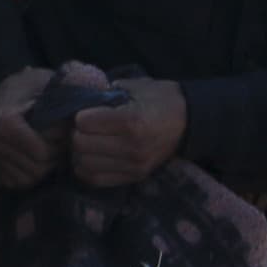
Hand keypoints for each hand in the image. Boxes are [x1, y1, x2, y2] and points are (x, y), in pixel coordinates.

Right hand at [0, 66, 62, 186]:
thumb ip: (69, 96)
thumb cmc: (35, 89)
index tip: (62, 132)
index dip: (58, 146)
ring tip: (48, 149)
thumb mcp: (52, 87)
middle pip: (37, 169)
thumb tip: (86, 110)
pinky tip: (36, 158)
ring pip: (29, 179)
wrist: (10, 92)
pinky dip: (31, 174)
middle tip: (58, 143)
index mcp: (5, 124)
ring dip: (43, 168)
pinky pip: (19, 183)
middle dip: (53, 158)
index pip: (42, 154)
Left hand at [69, 76, 186, 188]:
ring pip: (84, 164)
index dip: (80, 115)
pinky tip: (91, 157)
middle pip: (81, 145)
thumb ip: (106, 93)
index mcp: (132, 121)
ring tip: (88, 141)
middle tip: (84, 127)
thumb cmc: (160, 98)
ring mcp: (134, 165)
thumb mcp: (135, 87)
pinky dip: (86, 169)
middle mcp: (132, 147)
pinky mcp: (135, 176)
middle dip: (77, 133)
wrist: (189, 121)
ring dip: (79, 152)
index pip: (84, 123)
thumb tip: (80, 100)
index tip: (87, 111)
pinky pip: (96, 179)